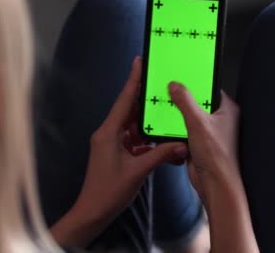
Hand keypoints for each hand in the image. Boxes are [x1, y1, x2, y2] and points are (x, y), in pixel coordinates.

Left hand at [51, 57, 188, 247]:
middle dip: (144, 98)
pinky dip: (146, 137)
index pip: (124, 100)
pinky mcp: (115, 153)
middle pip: (129, 110)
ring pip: (132, 125)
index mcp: (108, 132)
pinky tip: (160, 137)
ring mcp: (110, 143)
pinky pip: (132, 139)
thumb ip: (160, 155)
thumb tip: (182, 144)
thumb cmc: (109, 191)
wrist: (92, 212)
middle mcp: (108, 133)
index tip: (140, 61)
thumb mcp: (138, 171)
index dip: (133, 80)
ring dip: (147, 120)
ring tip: (164, 109)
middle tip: (160, 83)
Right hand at [168, 82, 239, 200]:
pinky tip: (165, 125)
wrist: (214, 183)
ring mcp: (207, 131)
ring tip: (164, 108)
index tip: (180, 77)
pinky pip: (182, 130)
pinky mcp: (197, 142)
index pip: (209, 88)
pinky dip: (174, 128)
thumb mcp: (198, 122)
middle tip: (168, 92)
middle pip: (196, 102)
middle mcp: (218, 119)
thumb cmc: (217, 156)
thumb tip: (176, 86)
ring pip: (187, 116)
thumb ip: (185, 101)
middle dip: (182, 100)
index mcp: (226, 109)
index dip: (195, 82)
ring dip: (176, 115)